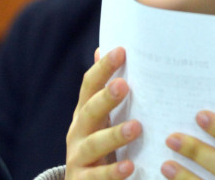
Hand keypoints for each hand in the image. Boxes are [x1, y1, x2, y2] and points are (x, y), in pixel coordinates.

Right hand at [65, 47, 141, 178]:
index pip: (90, 85)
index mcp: (85, 113)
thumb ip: (104, 90)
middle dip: (106, 98)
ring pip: (94, 144)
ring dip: (114, 135)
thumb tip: (103, 49)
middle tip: (124, 85)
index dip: (104, 68)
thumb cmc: (101, 146)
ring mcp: (78, 157)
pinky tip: (131, 166)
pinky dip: (113, 172)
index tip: (121, 51)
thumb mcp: (102, 118)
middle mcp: (78, 132)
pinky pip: (98, 176)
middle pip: (90, 111)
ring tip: (136, 127)